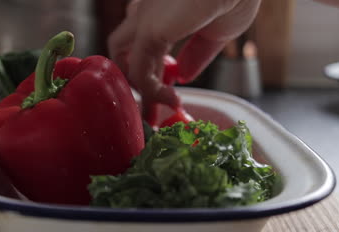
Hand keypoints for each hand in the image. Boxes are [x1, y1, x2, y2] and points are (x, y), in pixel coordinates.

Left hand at [108, 0, 260, 107]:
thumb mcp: (215, 34)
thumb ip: (196, 55)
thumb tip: (184, 76)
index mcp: (159, 10)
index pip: (141, 45)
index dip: (150, 72)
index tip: (164, 93)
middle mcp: (144, 12)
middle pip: (127, 54)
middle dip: (137, 85)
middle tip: (149, 112)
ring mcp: (142, 19)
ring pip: (123, 62)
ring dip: (139, 91)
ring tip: (155, 114)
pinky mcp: (147, 31)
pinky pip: (139, 71)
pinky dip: (152, 91)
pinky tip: (172, 100)